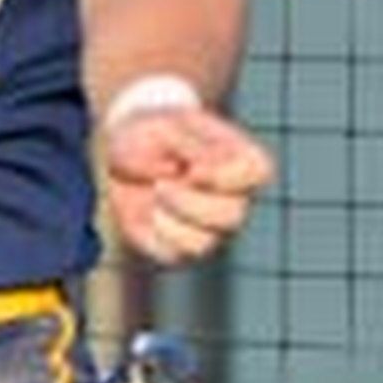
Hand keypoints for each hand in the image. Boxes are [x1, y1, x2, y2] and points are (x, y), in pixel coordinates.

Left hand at [99, 85, 276, 267]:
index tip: (191, 167)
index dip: (224, 176)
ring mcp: (208, 226)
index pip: (259, 174)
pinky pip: (173, 255)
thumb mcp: (166, 127)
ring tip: (153, 193)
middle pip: (232, 217)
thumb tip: (195, 172)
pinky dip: (153, 234)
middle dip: (188, 201)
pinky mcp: (178, 244)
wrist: (122, 151)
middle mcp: (234, 198)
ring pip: (204, 243)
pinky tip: (145, 211)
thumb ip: (188, 146)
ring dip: (169, 218)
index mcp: (242, 162)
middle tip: (159, 183)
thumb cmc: (153, 133)